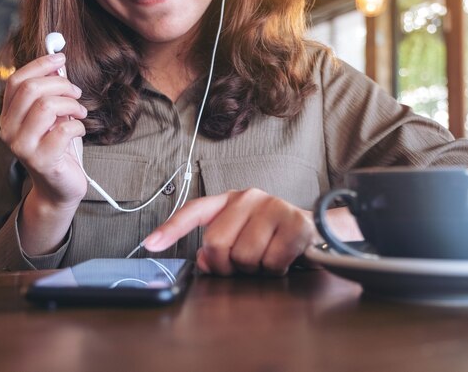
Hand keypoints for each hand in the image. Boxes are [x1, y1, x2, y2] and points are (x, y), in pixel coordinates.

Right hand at [0, 53, 87, 206]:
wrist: (59, 188)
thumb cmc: (58, 149)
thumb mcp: (53, 117)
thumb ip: (51, 93)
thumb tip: (59, 61)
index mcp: (7, 116)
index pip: (16, 81)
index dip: (40, 65)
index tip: (60, 57)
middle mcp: (8, 130)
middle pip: (31, 90)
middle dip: (60, 85)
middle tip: (76, 93)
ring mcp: (22, 146)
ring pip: (46, 106)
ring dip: (71, 104)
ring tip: (79, 113)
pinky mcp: (41, 159)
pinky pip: (63, 129)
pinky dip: (78, 125)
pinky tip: (79, 131)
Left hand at [143, 188, 334, 275]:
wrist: (317, 231)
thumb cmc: (272, 238)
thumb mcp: (241, 240)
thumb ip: (217, 249)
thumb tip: (204, 262)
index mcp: (229, 201)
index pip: (194, 211)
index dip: (170, 229)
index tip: (150, 245)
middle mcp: (249, 197)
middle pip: (216, 243)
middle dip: (228, 265)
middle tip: (243, 265)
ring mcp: (273, 206)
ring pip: (245, 256)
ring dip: (255, 269)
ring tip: (266, 259)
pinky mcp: (296, 222)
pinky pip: (272, 262)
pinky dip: (276, 269)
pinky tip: (283, 259)